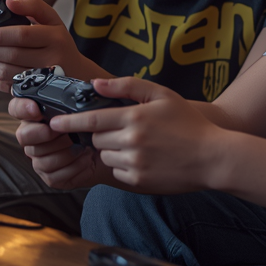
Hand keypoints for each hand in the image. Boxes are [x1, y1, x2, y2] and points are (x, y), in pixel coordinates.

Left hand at [0, 0, 79, 92]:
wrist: (77, 72)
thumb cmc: (59, 43)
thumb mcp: (52, 19)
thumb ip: (32, 5)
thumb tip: (9, 2)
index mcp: (55, 37)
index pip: (22, 35)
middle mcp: (52, 59)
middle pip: (12, 55)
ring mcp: (45, 78)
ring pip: (7, 72)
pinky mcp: (36, 92)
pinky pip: (9, 86)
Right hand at [10, 96, 120, 190]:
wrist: (108, 151)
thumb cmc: (96, 126)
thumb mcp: (91, 108)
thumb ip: (84, 96)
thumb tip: (94, 84)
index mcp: (38, 116)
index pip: (16, 108)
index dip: (22, 108)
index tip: (36, 109)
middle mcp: (33, 137)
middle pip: (23, 136)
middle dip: (45, 134)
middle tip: (67, 133)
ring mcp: (40, 158)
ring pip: (40, 158)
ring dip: (65, 153)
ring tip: (84, 147)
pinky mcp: (50, 176)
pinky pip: (54, 175)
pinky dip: (73, 168)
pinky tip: (86, 160)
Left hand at [47, 77, 228, 193]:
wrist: (213, 157)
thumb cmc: (189, 123)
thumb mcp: (162, 95)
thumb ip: (127, 86)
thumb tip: (95, 84)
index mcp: (134, 118)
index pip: (90, 120)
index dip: (68, 121)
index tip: (53, 122)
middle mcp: (131, 141)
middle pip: (96, 139)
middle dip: (101, 134)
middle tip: (121, 129)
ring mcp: (134, 163)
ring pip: (106, 156)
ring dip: (112, 150)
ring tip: (138, 144)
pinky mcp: (138, 181)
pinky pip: (118, 172)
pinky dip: (124, 165)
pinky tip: (144, 158)